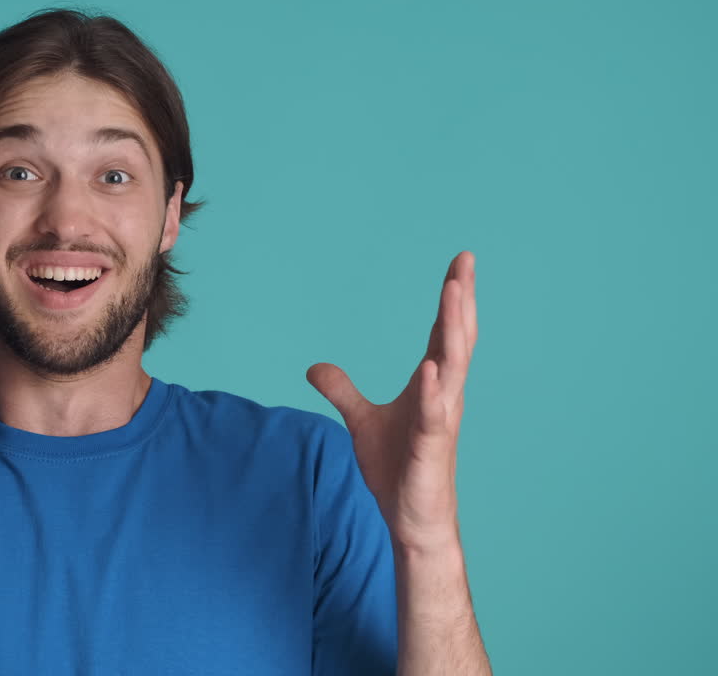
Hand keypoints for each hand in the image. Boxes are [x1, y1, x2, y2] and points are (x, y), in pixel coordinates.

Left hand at [306, 251, 476, 552]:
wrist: (412, 520)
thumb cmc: (398, 470)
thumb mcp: (362, 421)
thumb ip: (343, 390)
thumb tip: (313, 367)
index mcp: (432, 386)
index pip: (444, 333)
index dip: (453, 298)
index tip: (461, 262)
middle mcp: (444, 396)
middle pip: (456, 338)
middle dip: (461, 299)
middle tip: (466, 260)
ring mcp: (440, 420)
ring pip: (452, 367)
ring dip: (452, 330)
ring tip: (454, 291)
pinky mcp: (430, 449)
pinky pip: (433, 415)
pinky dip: (432, 391)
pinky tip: (430, 368)